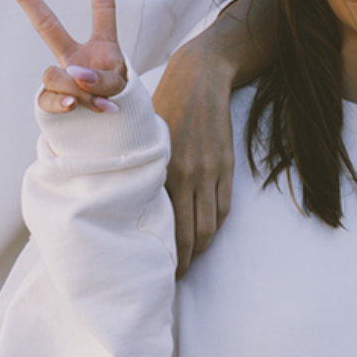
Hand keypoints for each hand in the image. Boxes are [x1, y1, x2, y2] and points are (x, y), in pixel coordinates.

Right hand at [0, 0, 127, 113]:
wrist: (107, 128)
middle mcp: (78, 56)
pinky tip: (77, 109)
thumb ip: (100, 82)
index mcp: (101, 45)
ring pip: (59, 75)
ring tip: (102, 104)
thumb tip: (74, 78)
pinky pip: (52, 98)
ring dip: (83, 91)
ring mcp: (63, 77)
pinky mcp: (53, 99)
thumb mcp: (117, 87)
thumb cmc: (114, 98)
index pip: (102, 8)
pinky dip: (68, 104)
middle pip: (48, 25)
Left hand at [153, 0, 271, 276]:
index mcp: (164, 172)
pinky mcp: (226, 167)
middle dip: (182, 262)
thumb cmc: (162, 106)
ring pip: (210, 226)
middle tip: (171, 278)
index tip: (156, 271)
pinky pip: (223, 207)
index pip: (168, 228)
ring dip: (199, 248)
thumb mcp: (145, 139)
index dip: (166, 255)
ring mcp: (211, 173)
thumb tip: (130, 205)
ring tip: (188, 259)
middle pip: (191, 235)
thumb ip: (142, 172)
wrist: (199, 78)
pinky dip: (214, 225)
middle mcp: (189, 176)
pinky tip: (204, 233)